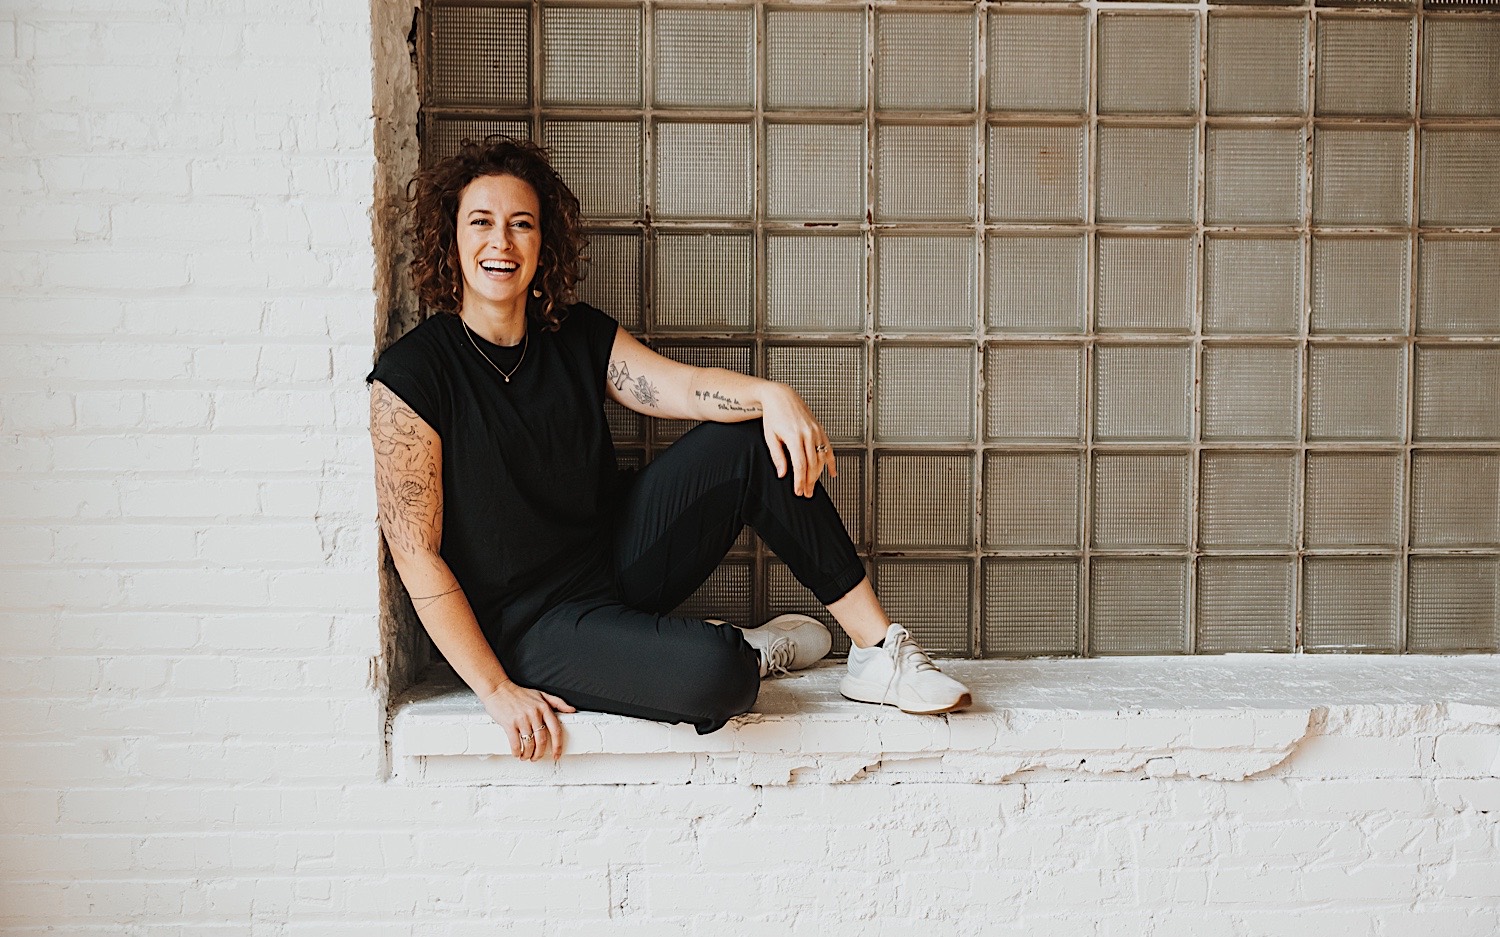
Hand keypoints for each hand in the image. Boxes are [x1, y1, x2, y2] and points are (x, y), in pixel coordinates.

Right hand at [478, 681, 576, 762]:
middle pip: (542, 741)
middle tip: (537, 757)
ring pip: (529, 744)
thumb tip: (572, 710)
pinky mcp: (509, 723)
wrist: (498, 689)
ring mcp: (521, 719)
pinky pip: (515, 743)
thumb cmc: (519, 693)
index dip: (558, 746)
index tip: (556, 754)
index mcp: (544, 707)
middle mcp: (534, 713)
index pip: (556, 730)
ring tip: (526, 756)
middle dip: (540, 753)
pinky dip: (517, 752)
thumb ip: (557, 702)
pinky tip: (517, 753)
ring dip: (528, 754)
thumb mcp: (541, 694)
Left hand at [760, 383, 836, 497]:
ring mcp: (816, 431)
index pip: (800, 465)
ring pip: (821, 458)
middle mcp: (808, 434)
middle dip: (809, 482)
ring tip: (812, 486)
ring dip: (818, 475)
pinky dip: (832, 462)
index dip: (800, 481)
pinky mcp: (820, 429)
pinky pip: (829, 448)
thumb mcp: (770, 437)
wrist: (781, 396)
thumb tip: (782, 474)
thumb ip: (777, 456)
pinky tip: (832, 473)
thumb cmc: (773, 414)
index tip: (798, 491)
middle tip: (806, 493)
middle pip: (812, 464)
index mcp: (794, 436)